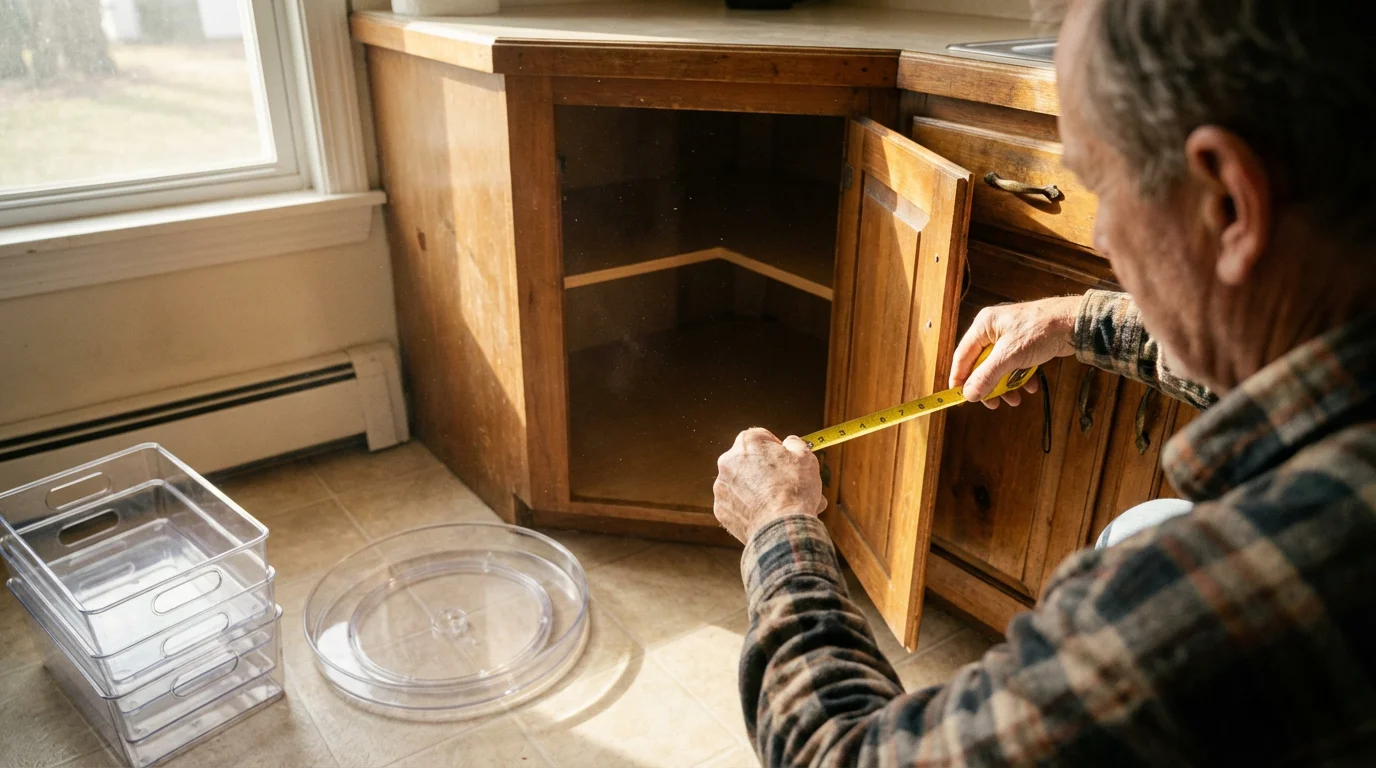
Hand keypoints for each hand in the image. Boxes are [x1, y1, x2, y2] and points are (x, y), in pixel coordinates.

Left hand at [714, 428, 826, 542]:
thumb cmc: (795, 489)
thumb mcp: (805, 457)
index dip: (777, 449)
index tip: (786, 461)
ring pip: (743, 485)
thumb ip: (795, 444)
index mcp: (747, 442)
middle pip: (750, 462)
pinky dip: (749, 509)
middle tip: (786, 484)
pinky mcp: (721, 509)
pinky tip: (768, 515)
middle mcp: (728, 461)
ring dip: (758, 490)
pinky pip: (737, 505)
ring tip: (781, 504)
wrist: (782, 527)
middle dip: (767, 471)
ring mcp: (722, 486)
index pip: (762, 438)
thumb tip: (790, 442)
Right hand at [950, 295, 1081, 408]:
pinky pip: (1015, 364)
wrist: (1075, 322)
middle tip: (992, 403)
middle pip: (981, 364)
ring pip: (1000, 367)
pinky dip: (1021, 377)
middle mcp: (993, 329)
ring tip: (1015, 399)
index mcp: (983, 326)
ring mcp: (1010, 336)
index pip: (962, 356)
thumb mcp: (1009, 357)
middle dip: (988, 385)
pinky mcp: (1025, 343)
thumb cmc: (1040, 331)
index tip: (958, 397)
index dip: (959, 378)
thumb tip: (968, 395)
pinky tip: (1031, 386)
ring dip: (1006, 385)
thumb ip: (986, 376)